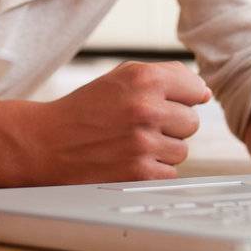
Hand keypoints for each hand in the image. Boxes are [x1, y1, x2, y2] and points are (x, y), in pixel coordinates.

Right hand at [1, 61, 212, 184]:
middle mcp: (146, 108)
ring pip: (182, 150)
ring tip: (130, 143)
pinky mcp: (139, 173)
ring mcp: (144, 143)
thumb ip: (166, 76)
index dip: (181, 98)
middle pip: (191, 122)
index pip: (195, 89)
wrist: (46, 143)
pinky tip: (127, 160)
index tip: (162, 103)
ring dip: (162, 150)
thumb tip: (204, 92)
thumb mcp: (121, 77)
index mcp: (144, 78)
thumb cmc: (85, 109)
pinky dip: (153, 170)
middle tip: (139, 125)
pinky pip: (170, 173)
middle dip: (171, 125)